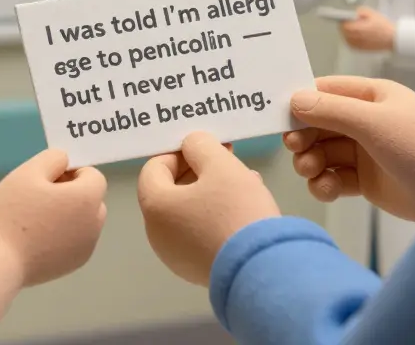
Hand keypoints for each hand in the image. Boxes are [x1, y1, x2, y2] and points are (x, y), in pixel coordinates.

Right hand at [0, 149, 107, 285]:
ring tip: (36, 219)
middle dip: (71, 193)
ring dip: (68, 214)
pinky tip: (36, 238)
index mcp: (87, 199)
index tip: (46, 180)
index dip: (71, 172)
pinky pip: (74, 240)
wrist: (0, 263)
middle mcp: (94, 224)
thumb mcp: (28, 172)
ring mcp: (86, 247)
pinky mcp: (74, 264)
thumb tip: (65, 162)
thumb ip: (52, 158)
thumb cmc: (13, 214)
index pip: (93, 175)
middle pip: (91, 199)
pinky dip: (62, 235)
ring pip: (83, 220)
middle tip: (40, 197)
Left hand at [138, 132, 278, 285]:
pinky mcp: (195, 270)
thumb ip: (201, 146)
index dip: (178, 152)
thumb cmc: (235, 210)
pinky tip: (243, 208)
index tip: (205, 146)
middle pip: (171, 191)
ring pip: (188, 212)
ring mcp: (175, 256)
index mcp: (155, 207)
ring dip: (210, 192)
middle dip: (198, 170)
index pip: (154, 168)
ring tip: (243, 181)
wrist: (260, 269)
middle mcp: (157, 234)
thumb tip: (191, 145)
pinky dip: (215, 216)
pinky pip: (199, 234)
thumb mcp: (221, 166)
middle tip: (227, 158)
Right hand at [283, 76, 414, 222]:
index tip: (282, 117)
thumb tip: (295, 100)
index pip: (327, 91)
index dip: (302, 102)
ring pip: (323, 152)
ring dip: (310, 161)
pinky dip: (324, 183)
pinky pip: (333, 177)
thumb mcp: (374, 122)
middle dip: (304, 136)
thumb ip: (332, 111)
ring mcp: (366, 151)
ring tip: (312, 170)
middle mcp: (367, 121)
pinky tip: (327, 188)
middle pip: (320, 124)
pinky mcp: (366, 180)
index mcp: (373, 96)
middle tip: (296, 148)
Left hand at [339, 7, 394, 50]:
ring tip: (351, 28)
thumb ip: (360, 11)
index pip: (343, 25)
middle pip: (343, 32)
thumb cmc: (383, 26)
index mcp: (358, 29)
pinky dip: (350, 39)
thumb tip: (352, 13)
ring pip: (346, 38)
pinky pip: (350, 44)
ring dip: (346, 33)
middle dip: (344, 26)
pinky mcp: (360, 49)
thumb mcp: (371, 13)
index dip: (342, 20)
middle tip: (348, 22)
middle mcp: (356, 38)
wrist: (392, 38)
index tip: (343, 17)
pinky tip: (354, 35)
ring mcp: (358, 45)